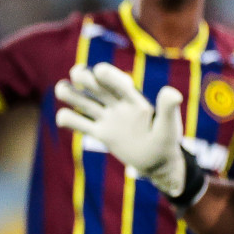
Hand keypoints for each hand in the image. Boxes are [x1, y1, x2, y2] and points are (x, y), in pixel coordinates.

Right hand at [53, 62, 187, 196]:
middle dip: (84, 76)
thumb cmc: (166, 142)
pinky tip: (64, 118)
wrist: (158, 162)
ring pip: (83, 101)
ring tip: (62, 90)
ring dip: (69, 92)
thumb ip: (167, 109)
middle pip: (96, 85)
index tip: (99, 70)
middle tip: (76, 74)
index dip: (108, 75)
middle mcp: (118, 105)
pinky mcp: (100, 133)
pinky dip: (67, 119)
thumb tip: (172, 92)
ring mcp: (107, 119)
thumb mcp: (168, 126)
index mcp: (134, 100)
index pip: (118, 82)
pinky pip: (79, 124)